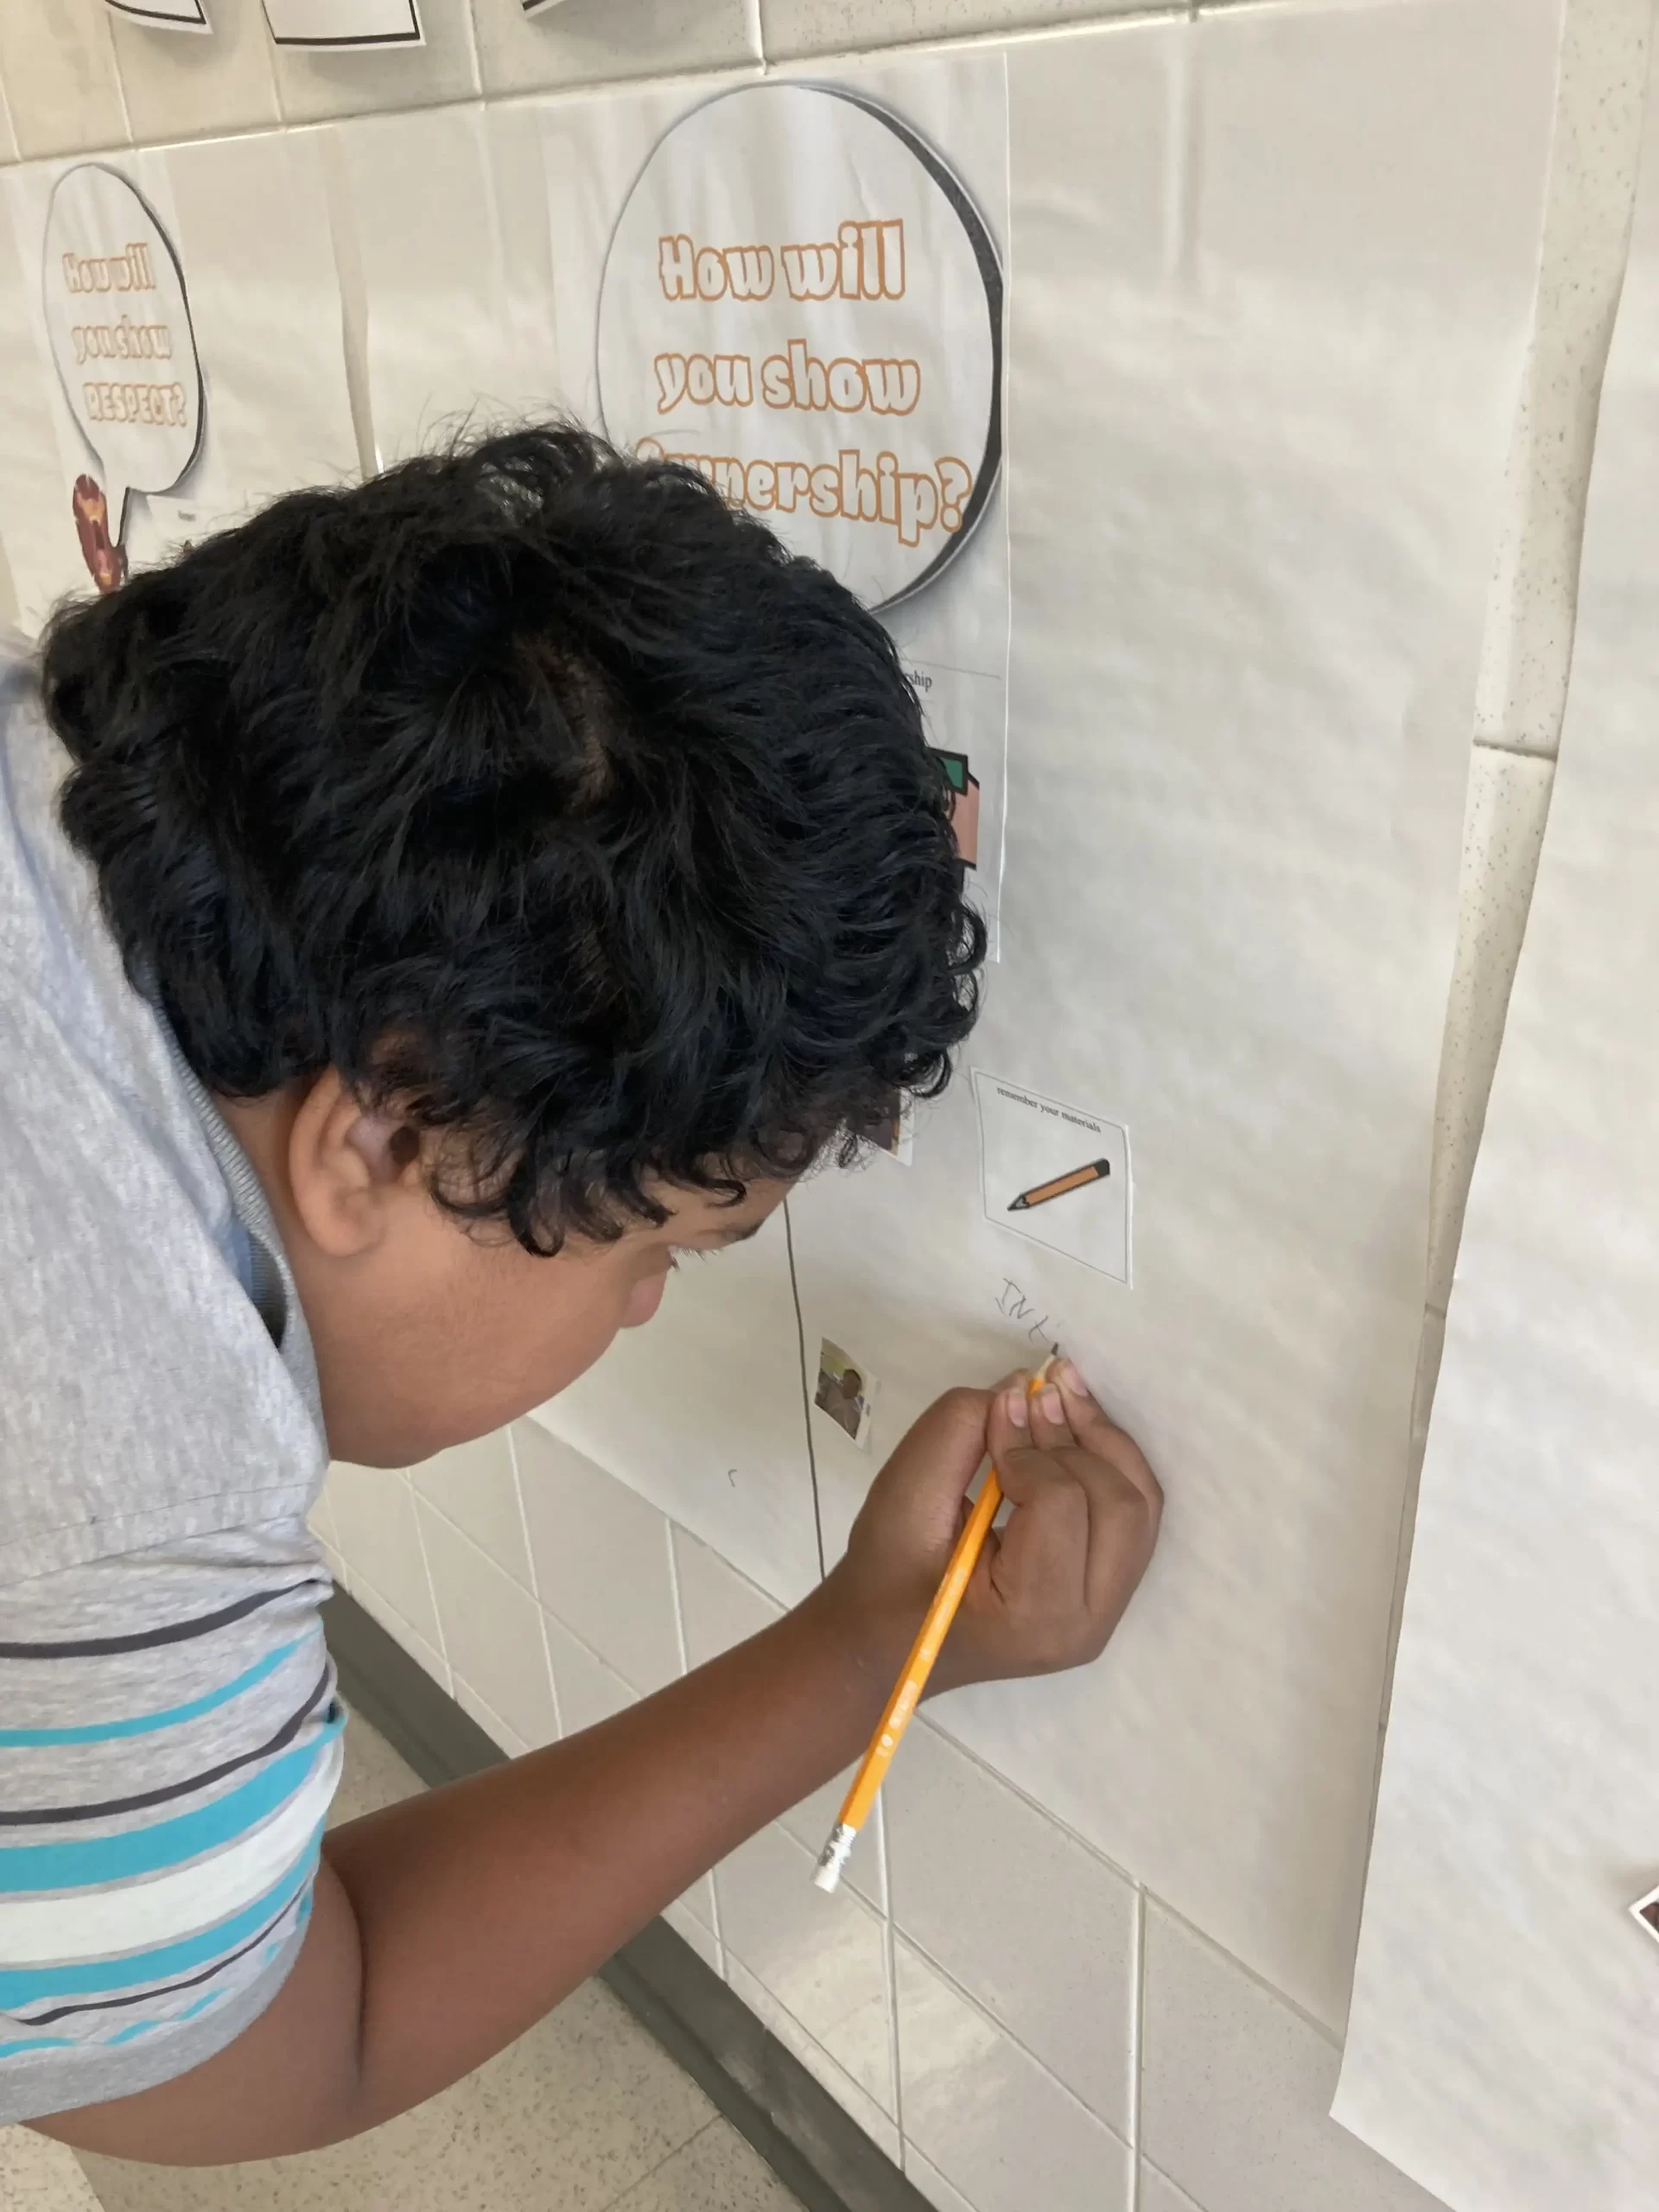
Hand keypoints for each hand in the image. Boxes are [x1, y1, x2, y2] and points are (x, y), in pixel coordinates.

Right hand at [824, 1362, 1161, 1693]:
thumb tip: (1024, 1386)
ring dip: (1104, 1444)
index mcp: (1034, 1615)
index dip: (1030, 1444)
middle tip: (1038, 1390)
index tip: (997, 1411)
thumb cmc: (885, 1575)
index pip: (1060, 1504)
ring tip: (1063, 1394)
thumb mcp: (904, 1494)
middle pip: (1120, 1506)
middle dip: (1080, 1437)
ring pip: (1140, 1509)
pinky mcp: (1103, 1595)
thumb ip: (959, 1430)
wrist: (885, 1638)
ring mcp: (1103, 1615)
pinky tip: (1075, 1427)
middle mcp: (1086, 1624)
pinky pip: (1131, 1521)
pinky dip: (1108, 1466)